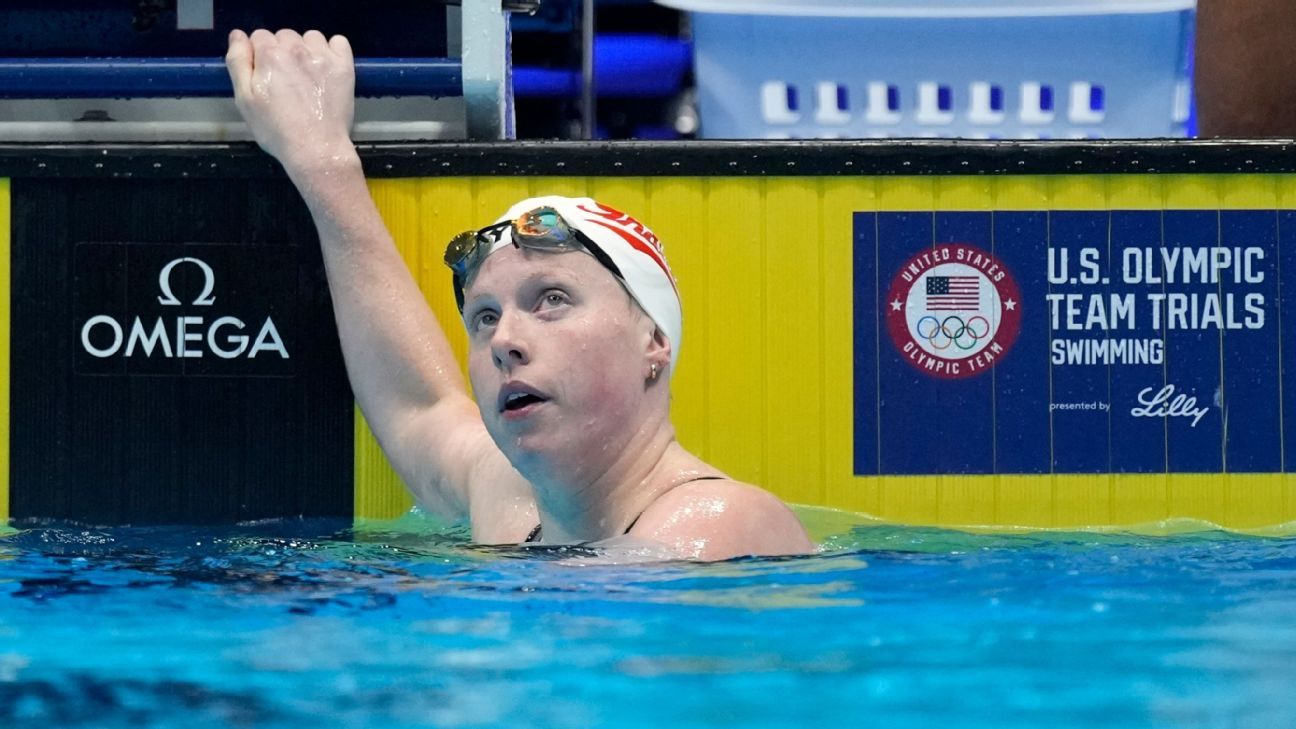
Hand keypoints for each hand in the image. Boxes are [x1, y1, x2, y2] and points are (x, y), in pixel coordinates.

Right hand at [225, 29, 355, 171]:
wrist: (316, 149)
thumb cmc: (276, 130)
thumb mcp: (244, 99)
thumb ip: (238, 62)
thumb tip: (237, 35)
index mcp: (269, 55)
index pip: (258, 36)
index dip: (259, 55)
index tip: (265, 75)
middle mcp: (296, 49)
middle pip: (284, 36)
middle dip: (282, 52)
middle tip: (286, 81)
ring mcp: (322, 56)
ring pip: (310, 37)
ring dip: (306, 49)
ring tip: (307, 76)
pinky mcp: (343, 66)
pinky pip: (339, 42)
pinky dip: (333, 50)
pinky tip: (327, 68)